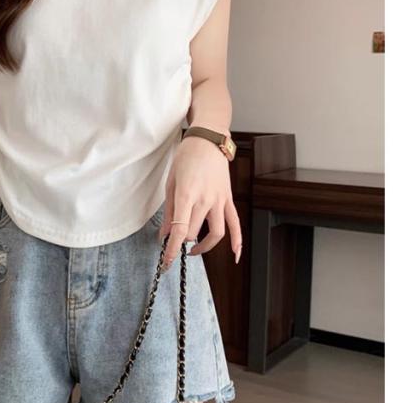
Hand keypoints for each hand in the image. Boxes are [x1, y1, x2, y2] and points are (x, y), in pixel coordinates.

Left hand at [158, 136, 241, 268]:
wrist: (208, 140)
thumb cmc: (186, 158)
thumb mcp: (171, 182)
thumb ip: (169, 210)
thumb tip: (165, 234)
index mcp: (187, 195)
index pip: (180, 230)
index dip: (172, 249)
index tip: (166, 262)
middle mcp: (205, 200)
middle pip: (194, 233)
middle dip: (182, 242)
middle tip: (174, 241)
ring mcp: (219, 200)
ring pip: (217, 233)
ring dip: (205, 246)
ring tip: (193, 249)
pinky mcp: (228, 199)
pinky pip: (235, 223)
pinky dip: (237, 241)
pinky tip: (235, 254)